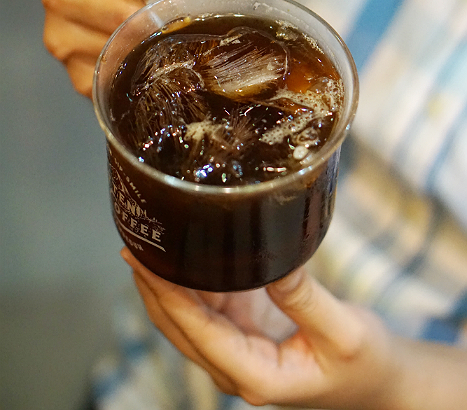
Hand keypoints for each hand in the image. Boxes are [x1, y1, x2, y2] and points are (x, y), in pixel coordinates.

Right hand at [42, 0, 185, 97]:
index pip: (114, 12)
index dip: (149, 12)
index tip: (166, 5)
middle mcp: (57, 30)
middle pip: (118, 46)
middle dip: (150, 35)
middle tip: (164, 20)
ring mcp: (70, 64)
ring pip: (121, 71)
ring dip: (148, 55)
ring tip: (153, 33)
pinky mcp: (86, 88)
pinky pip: (120, 90)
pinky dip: (140, 75)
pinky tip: (145, 55)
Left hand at [121, 248, 400, 409]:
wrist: (376, 380)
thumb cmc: (365, 363)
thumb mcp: (345, 331)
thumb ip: (306, 299)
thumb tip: (273, 261)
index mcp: (257, 375)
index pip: (198, 332)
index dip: (167, 295)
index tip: (144, 261)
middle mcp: (237, 367)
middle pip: (178, 327)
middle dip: (153, 286)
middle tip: (135, 242)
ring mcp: (237, 350)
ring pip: (186, 317)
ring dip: (166, 283)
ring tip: (150, 240)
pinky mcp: (244, 332)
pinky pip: (206, 307)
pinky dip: (191, 280)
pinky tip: (183, 252)